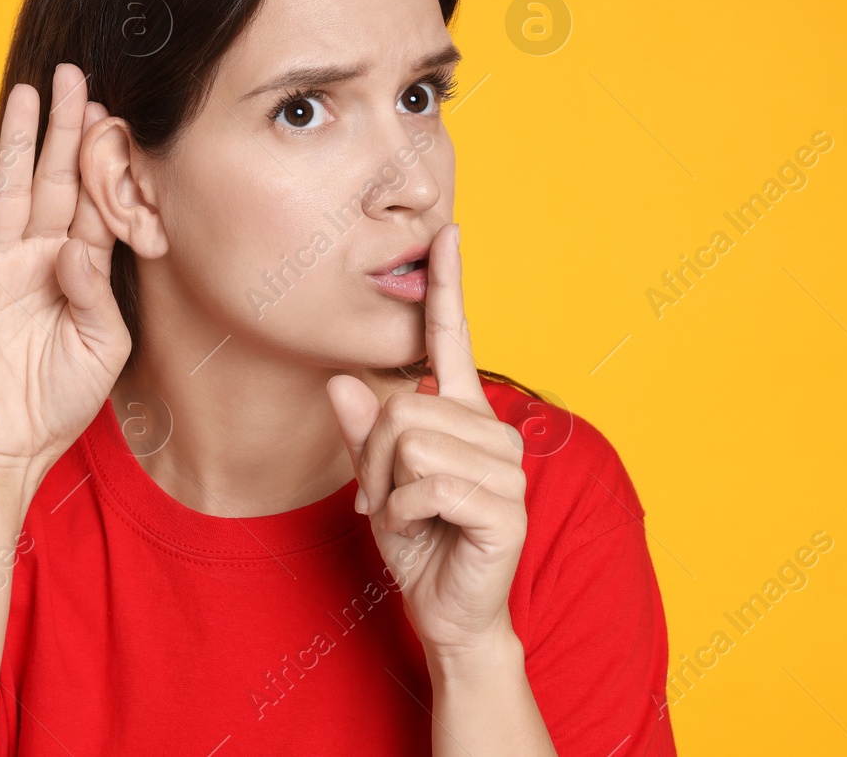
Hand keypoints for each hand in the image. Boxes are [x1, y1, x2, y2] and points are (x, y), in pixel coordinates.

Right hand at [0, 63, 131, 483]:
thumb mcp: (105, 345)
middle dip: (62, 128)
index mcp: (77, 266)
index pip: (91, 200)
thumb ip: (97, 293)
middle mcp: (36, 255)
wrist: (14, 440)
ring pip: (9, 191)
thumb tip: (74, 248)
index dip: (99, 158)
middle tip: (73, 76)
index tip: (111, 111)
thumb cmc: (64, 393)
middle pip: (52, 179)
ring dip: (16, 143)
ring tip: (26, 93)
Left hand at [327, 222, 528, 659]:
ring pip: (410, 442)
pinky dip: (404, 513)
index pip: (455, 339)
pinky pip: (425, 483)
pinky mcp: (504, 505)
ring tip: (404, 516)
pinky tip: (423, 530)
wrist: (449, 614)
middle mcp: (492, 430)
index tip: (448, 232)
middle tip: (382, 500)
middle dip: (372, 459)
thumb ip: (362, 433)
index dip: (449, 285)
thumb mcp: (378, 483)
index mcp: (465, 415)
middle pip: (401, 406)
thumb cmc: (420, 543)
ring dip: (386, 488)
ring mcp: (504, 467)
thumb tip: (341, 382)